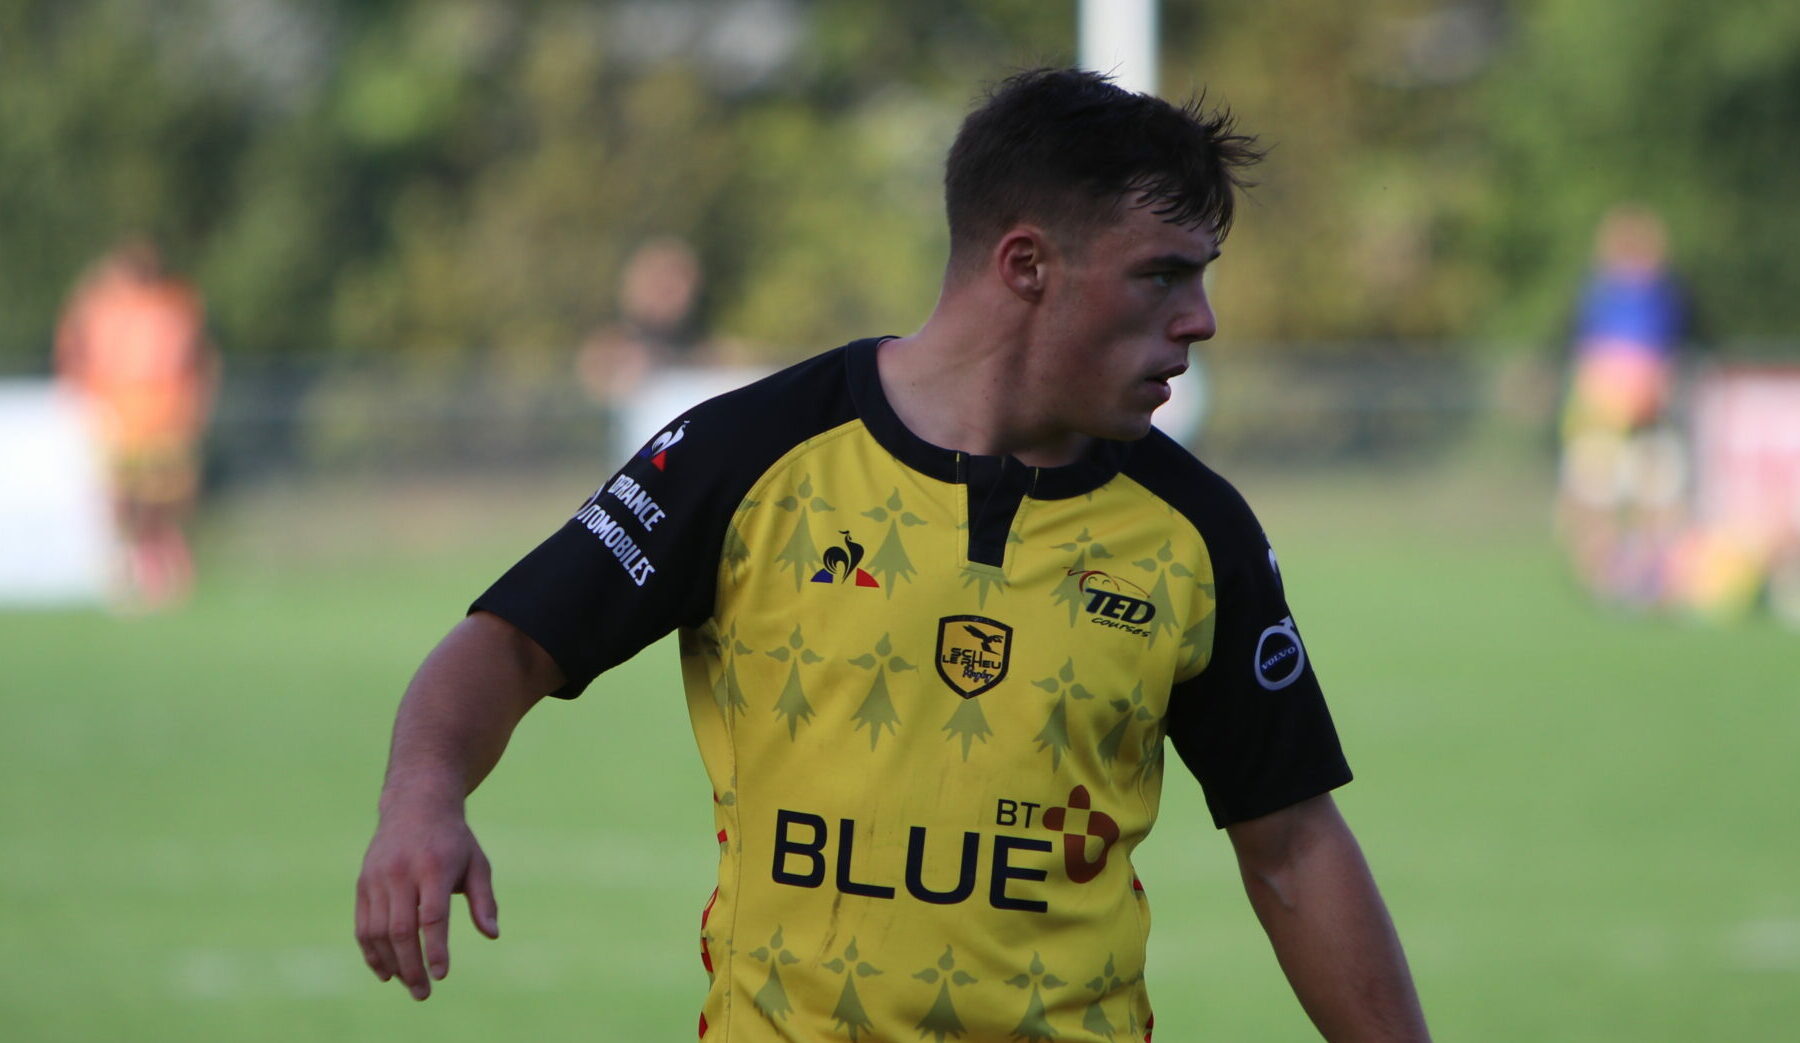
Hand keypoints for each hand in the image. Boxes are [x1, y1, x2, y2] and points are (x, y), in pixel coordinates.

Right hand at [355, 802, 499, 999]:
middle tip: (423, 994)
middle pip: (401, 929)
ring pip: (378, 932)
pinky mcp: (363, 884)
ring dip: (391, 964)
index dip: (435, 948)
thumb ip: (483, 900)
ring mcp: (377, 878)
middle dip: (411, 967)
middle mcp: (401, 873)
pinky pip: (362, 926)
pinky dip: (371, 953)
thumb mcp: (477, 863)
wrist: (415, 806)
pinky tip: (385, 972)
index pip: (432, 915)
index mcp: (434, 867)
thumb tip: (492, 934)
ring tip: (409, 984)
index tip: (442, 975)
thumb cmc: (454, 841)